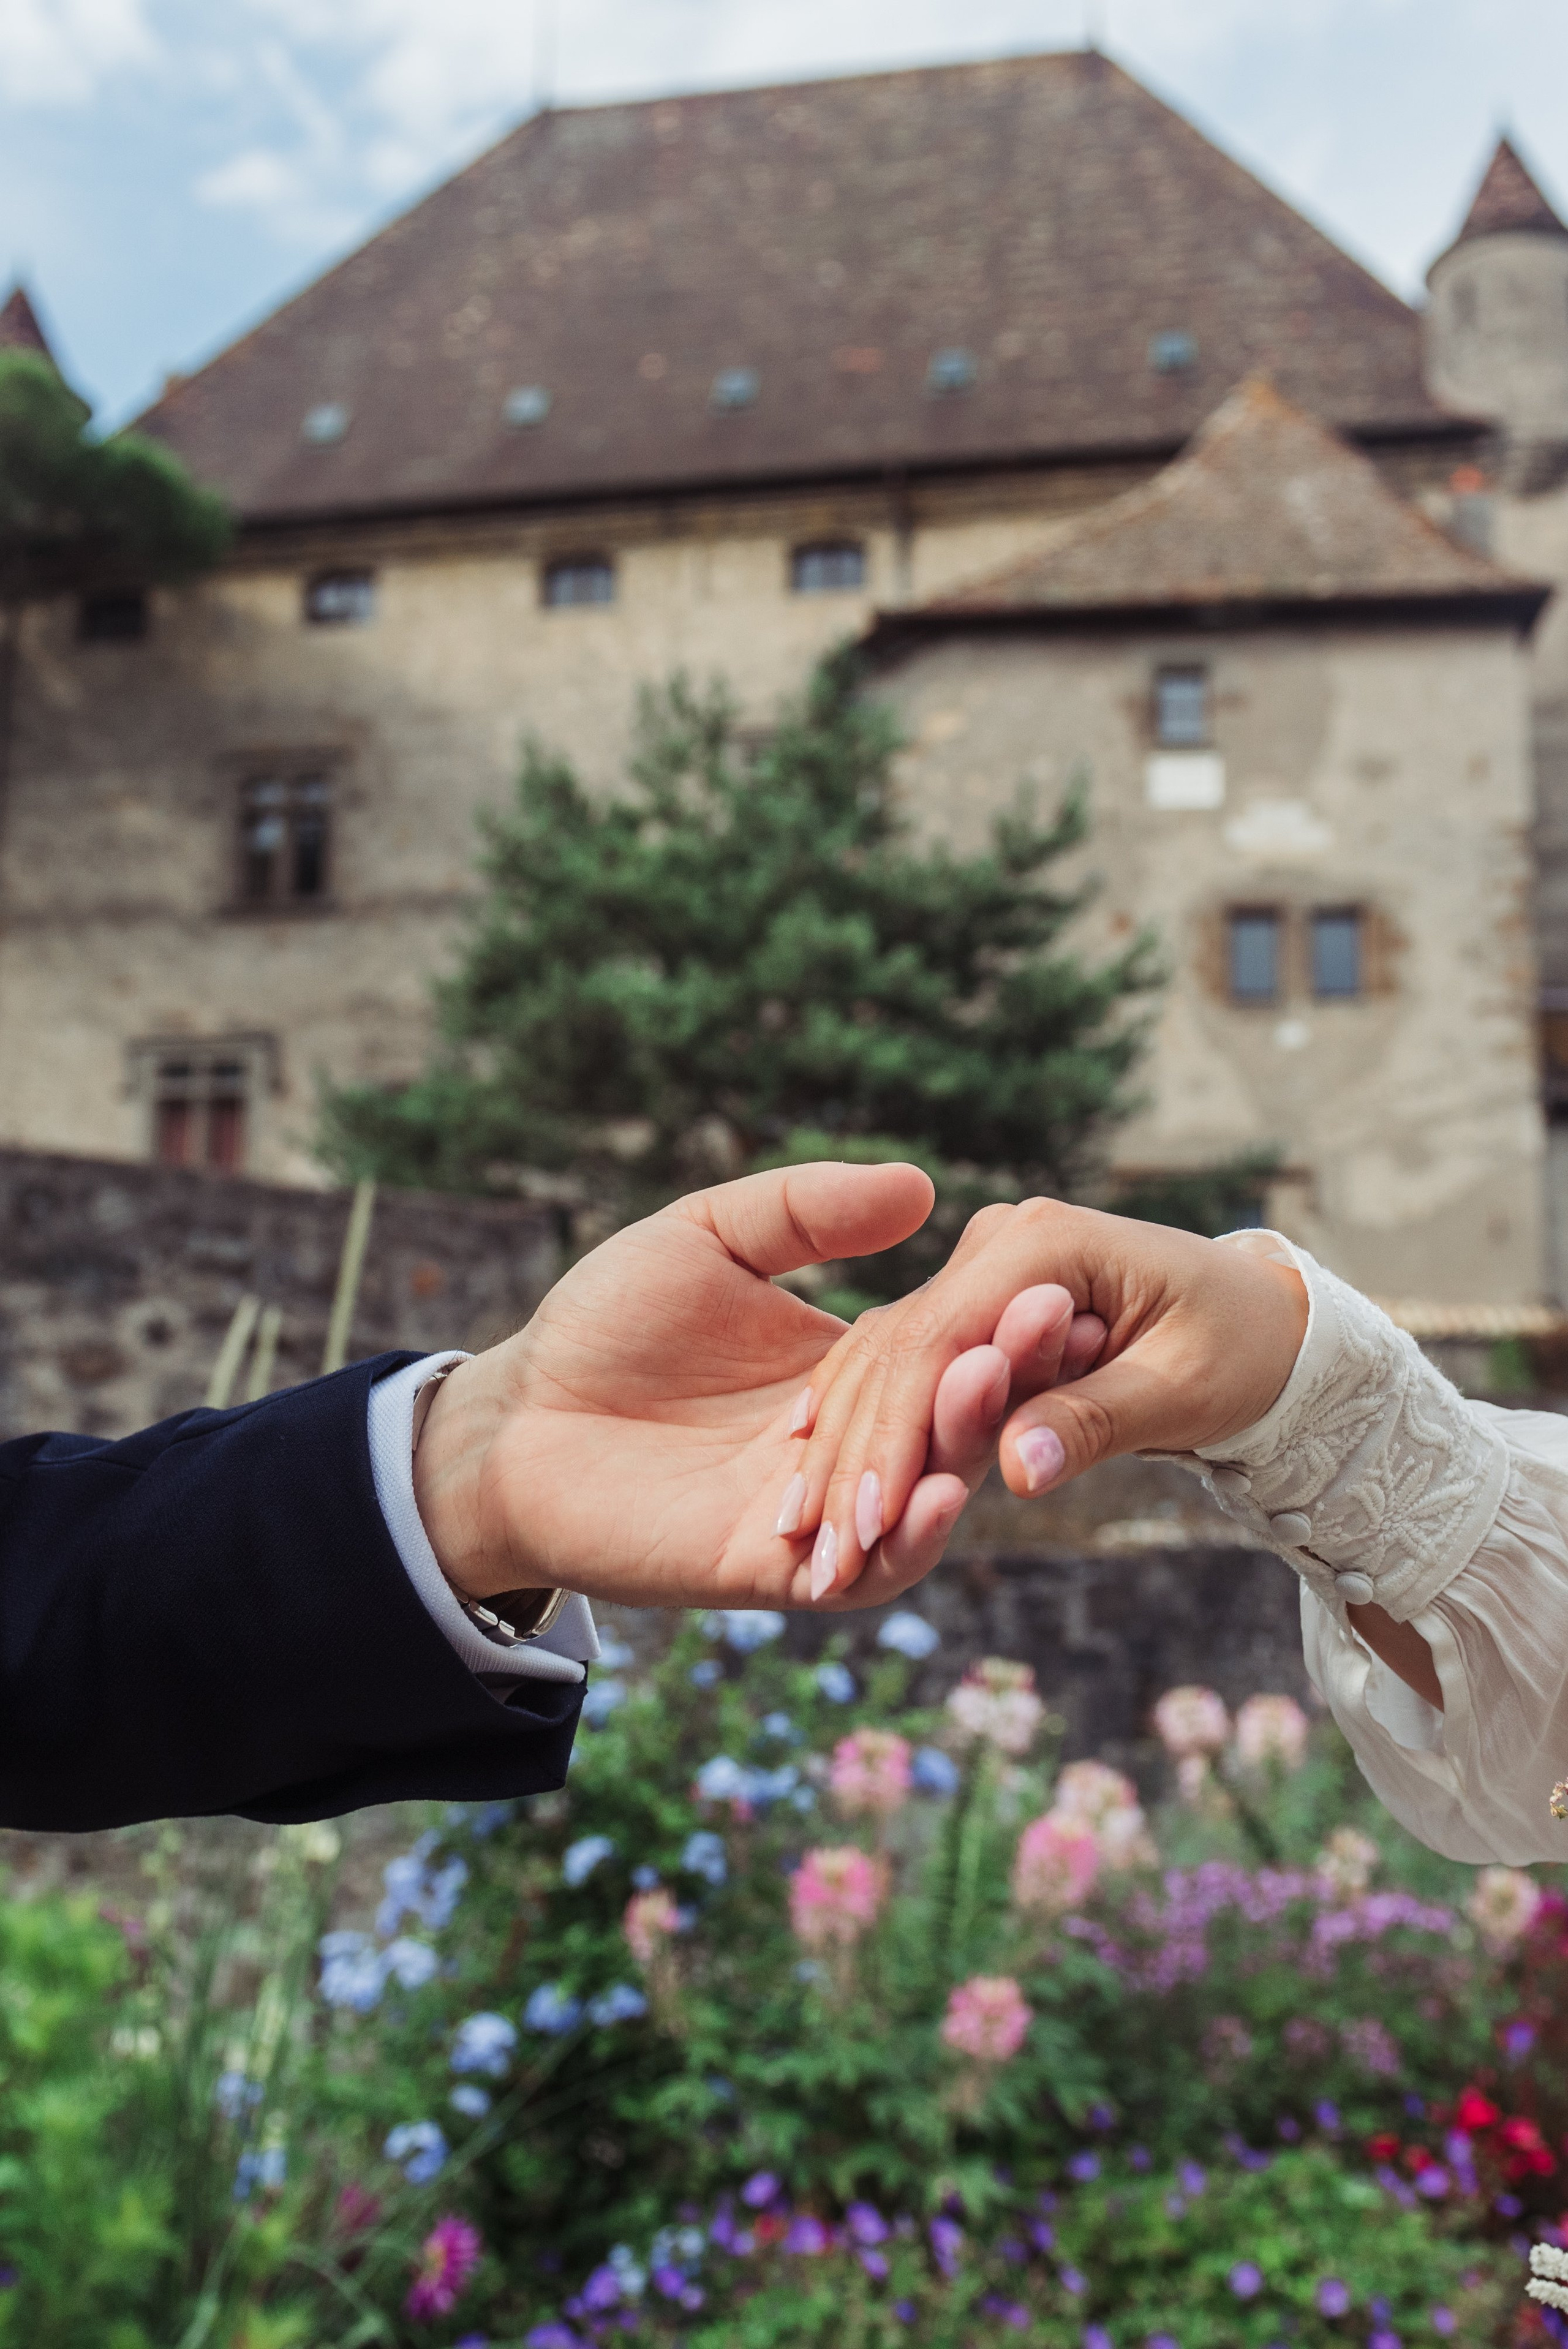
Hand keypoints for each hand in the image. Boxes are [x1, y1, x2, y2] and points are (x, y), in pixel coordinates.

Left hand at [412, 1162, 1058, 1613]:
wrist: (515, 1416)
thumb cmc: (604, 1322)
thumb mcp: (709, 1237)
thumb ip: (807, 1212)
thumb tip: (921, 1185)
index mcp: (847, 1367)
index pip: (946, 1349)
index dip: (999, 1322)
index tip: (1053, 1278)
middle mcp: (848, 1444)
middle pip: (951, 1422)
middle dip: (1002, 1377)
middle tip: (1048, 1325)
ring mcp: (815, 1512)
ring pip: (922, 1500)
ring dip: (963, 1447)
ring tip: (987, 1383)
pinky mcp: (770, 1568)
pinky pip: (862, 1574)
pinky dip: (907, 1541)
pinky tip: (941, 1495)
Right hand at [793, 1197, 1307, 1597]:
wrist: (1264, 1324)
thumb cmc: (1240, 1351)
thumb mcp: (1182, 1390)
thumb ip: (1093, 1421)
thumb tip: (1014, 1470)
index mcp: (1046, 1241)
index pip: (939, 1339)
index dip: (896, 1433)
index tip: (867, 1521)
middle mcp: (1000, 1243)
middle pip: (897, 1350)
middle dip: (854, 1453)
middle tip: (813, 1551)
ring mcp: (982, 1271)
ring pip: (883, 1360)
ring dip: (841, 1447)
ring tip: (798, 1537)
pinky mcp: (975, 1308)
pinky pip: (900, 1365)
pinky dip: (857, 1423)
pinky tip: (811, 1480)